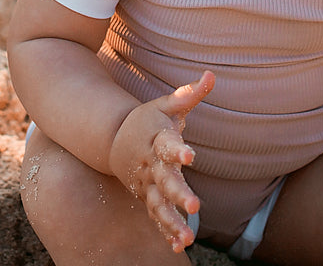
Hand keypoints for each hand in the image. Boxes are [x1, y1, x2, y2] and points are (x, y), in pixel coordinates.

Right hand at [109, 71, 214, 252]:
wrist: (112, 138)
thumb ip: (187, 95)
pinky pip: (156, 217)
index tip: (191, 156)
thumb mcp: (164, 106)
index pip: (168, 145)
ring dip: (172, 221)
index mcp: (157, 140)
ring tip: (188, 238)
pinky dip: (166, 231)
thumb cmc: (146, 121)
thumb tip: (211, 75)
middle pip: (165, 180)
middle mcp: (151, 165)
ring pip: (159, 205)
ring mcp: (147, 184)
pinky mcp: (147, 197)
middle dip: (179, 193)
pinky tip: (178, 246)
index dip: (179, 150)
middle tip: (194, 205)